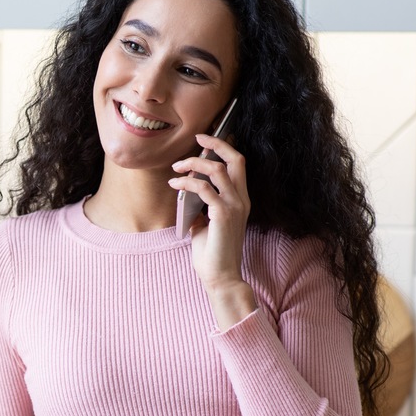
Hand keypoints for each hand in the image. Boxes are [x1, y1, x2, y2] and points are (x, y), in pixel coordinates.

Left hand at [170, 134, 256, 327]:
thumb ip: (201, 207)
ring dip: (193, 163)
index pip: (238, 164)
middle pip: (235, 159)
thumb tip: (186, 194)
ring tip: (176, 168)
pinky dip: (186, 183)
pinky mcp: (223, 215)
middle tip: (197, 138)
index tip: (205, 139)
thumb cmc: (212, 254)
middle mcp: (241, 199)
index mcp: (240, 200)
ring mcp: (234, 206)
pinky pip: (203, 189)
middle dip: (216, 144)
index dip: (223, 147)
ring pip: (217, 170)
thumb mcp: (205, 225)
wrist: (221, 277)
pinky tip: (174, 186)